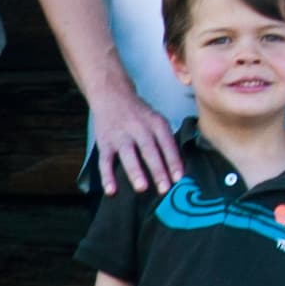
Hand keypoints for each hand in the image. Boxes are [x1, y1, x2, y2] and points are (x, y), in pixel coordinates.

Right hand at [81, 80, 183, 194]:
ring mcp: (120, 136)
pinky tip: (111, 191)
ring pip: (128, 155)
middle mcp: (139, 128)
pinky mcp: (104, 142)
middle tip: (165, 189)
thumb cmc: (139, 114)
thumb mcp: (156, 120)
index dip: (174, 161)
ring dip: (135, 172)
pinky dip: (107, 177)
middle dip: (158, 170)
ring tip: (142, 188)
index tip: (179, 179)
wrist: (111, 94)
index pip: (167, 144)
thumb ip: (166, 142)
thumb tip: (178, 170)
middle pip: (149, 150)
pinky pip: (105, 161)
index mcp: (156, 124)